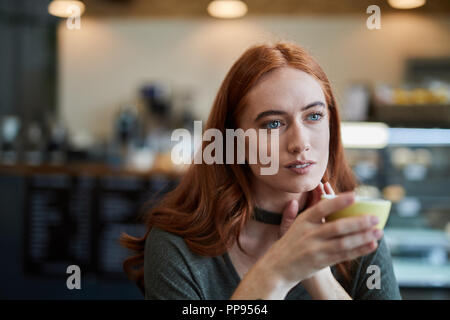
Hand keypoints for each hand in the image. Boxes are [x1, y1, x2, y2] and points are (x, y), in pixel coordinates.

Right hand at [263, 189, 381, 291]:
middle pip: (337, 227)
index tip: (354, 196)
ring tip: (378, 232)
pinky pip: (343, 255)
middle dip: (358, 222)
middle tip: (375, 218)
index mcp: (303, 221)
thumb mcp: (289, 226)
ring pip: (343, 242)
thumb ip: (296, 212)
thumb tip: (296, 199)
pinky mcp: (320, 262)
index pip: (322, 208)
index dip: (338, 201)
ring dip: (363, 237)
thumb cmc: (288, 244)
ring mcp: (315, 249)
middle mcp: (309, 234)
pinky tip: (371, 245)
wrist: (277, 268)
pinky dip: (359, 250)